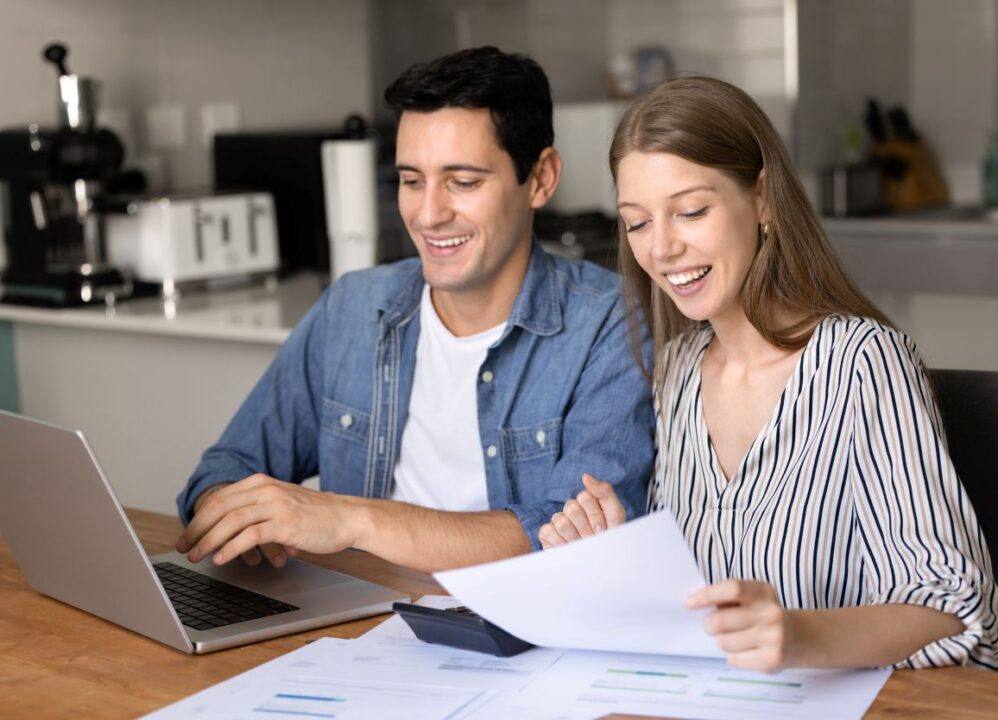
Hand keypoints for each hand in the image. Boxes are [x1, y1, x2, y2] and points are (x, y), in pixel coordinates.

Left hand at [176, 474, 363, 565]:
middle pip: (219, 508)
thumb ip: (257, 509)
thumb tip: (226, 530)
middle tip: (183, 548)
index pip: (219, 498)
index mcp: (261, 482)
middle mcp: (266, 489)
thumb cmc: (315, 516)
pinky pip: (249, 535)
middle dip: (196, 530)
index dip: (198, 518)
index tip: (187, 535)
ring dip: (208, 541)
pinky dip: (230, 548)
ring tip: (196, 556)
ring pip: (230, 521)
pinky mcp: (285, 523)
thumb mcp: (282, 503)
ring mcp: (275, 505)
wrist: (347, 518)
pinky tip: (221, 559)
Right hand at [538, 473, 626, 548]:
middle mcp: (573, 510)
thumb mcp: (616, 515)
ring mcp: (559, 521)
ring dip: (575, 538)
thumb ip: (604, 491)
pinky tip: (569, 549)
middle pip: (572, 507)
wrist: (603, 568)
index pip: (585, 496)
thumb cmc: (610, 542)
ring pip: (561, 521)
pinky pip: (548, 531)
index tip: (603, 529)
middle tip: (592, 539)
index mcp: (589, 503)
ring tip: (582, 546)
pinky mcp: (547, 534)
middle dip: (585, 528)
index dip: (595, 515)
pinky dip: (562, 543)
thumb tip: (585, 476)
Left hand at [687, 579, 797, 672]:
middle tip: (712, 626)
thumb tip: (694, 602)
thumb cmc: (762, 614)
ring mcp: (773, 637)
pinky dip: (733, 656)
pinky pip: (733, 659)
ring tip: (734, 638)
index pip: (732, 588)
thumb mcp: (752, 597)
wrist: (798, 637)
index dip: (707, 595)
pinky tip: (745, 651)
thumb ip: (728, 597)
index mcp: (763, 591)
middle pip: (721, 620)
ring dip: (722, 641)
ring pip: (724, 642)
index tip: (690, 603)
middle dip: (709, 625)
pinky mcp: (772, 659)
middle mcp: (771, 612)